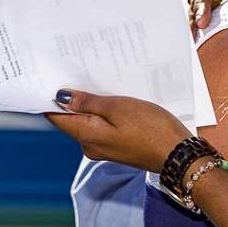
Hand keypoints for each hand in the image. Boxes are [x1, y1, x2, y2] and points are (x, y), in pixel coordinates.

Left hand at [46, 88, 192, 172]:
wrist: (178, 155)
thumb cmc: (150, 128)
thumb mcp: (119, 107)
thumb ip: (89, 102)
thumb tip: (60, 97)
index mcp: (86, 135)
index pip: (55, 116)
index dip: (49, 97)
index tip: (51, 77)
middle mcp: (90, 145)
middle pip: (71, 118)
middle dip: (73, 97)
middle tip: (76, 70)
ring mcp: (104, 148)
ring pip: (89, 121)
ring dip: (91, 104)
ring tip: (98, 81)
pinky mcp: (118, 147)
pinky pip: (103, 127)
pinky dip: (104, 113)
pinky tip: (114, 99)